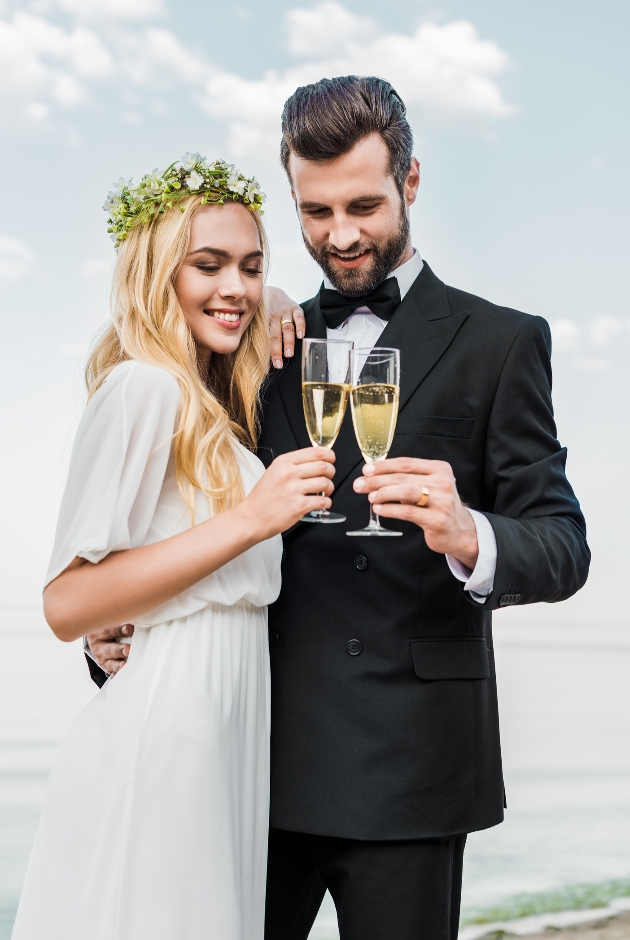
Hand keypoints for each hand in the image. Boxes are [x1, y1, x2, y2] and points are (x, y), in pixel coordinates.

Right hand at [86, 623, 134, 674]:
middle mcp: (98, 646)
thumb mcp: (111, 622)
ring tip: (125, 665)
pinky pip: (112, 672)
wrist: (98, 639)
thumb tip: (137, 616)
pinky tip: (121, 675)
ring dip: (118, 665)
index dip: (119, 630)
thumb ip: (121, 621)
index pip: (108, 631)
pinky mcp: (106, 667)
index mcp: (98, 633)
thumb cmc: (109, 628)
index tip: (130, 628)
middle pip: (109, 649)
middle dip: (119, 650)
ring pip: (110, 663)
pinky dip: (117, 674)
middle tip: (128, 650)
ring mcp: (102, 659)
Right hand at [240, 447, 334, 538]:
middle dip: (331, 472)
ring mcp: (294, 490)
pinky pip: (323, 501)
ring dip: (330, 488)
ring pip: (326, 483)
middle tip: (328, 477)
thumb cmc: (263, 497)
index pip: (316, 452)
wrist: (251, 518)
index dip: (329, 456)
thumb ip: (293, 465)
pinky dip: (327, 503)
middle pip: (324, 466)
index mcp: (284, 462)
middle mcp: (289, 473)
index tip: (331, 460)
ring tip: (325, 492)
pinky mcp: (299, 506)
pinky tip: (322, 504)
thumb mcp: (274, 472)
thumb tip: (316, 461)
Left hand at [265, 286, 305, 368]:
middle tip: (279, 365)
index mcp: (261, 321)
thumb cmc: (264, 312)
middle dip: (277, 351)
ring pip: (286, 327)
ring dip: (288, 341)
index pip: (263, 340)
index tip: (267, 369)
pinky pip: (299, 316)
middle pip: (275, 335)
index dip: (266, 354)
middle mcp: (273, 315)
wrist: (272, 291)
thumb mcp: (257, 321)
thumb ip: (257, 336)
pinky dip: (301, 325)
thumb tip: (255, 360)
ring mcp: (284, 311)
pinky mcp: (295, 307)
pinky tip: (301, 336)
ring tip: (289, 354)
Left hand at [353, 457, 478, 568]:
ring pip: (406, 491)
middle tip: (360, 484)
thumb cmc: (439, 506)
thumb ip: (408, 479)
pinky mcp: (437, 520)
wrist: (461, 531)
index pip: (406, 463)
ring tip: (371, 497)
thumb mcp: (429, 486)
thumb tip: (375, 476)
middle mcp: (442, 483)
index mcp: (439, 469)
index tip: (367, 470)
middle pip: (403, 477)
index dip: (384, 466)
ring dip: (384, 493)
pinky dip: (390, 510)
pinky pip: (408, 512)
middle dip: (377, 480)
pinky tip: (380, 509)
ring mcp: (441, 501)